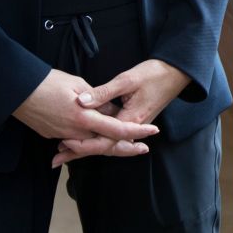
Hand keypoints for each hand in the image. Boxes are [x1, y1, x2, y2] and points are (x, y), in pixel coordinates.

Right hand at [13, 68, 158, 152]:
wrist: (17, 91)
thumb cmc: (48, 82)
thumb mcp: (78, 84)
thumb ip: (98, 99)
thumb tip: (110, 110)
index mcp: (84, 118)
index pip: (117, 129)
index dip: (136, 131)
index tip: (152, 132)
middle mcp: (75, 132)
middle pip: (106, 144)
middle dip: (127, 147)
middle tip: (143, 148)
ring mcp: (62, 136)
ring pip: (91, 144)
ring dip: (108, 144)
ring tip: (127, 143)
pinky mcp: (53, 136)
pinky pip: (76, 142)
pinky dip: (88, 142)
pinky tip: (97, 138)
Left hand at [52, 59, 190, 165]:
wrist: (176, 73)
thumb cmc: (155, 74)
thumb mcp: (128, 80)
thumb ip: (103, 93)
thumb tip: (81, 102)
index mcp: (130, 120)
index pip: (103, 140)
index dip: (82, 144)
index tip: (63, 144)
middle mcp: (131, 127)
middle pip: (102, 147)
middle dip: (79, 153)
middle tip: (56, 160)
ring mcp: (133, 125)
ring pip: (106, 142)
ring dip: (85, 148)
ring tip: (63, 153)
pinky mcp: (132, 120)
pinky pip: (111, 135)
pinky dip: (95, 139)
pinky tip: (82, 139)